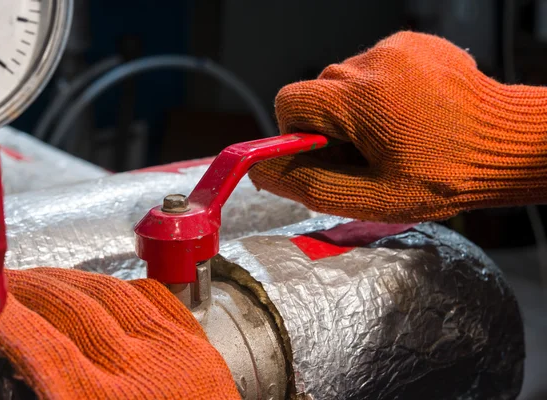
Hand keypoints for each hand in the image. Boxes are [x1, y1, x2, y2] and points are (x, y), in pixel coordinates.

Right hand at [0, 268, 239, 399]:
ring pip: (115, 294)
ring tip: (51, 278)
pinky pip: (158, 298)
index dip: (15, 320)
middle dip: (37, 289)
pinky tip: (109, 287)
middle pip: (78, 312)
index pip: (48, 348)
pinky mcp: (199, 344)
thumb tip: (31, 368)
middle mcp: (144, 372)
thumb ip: (60, 397)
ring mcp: (175, 351)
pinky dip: (126, 288)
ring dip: (76, 280)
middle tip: (12, 282)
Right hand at [249, 31, 546, 222]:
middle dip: (330, 125)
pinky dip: (379, 91)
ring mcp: (395, 48)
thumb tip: (260, 172)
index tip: (322, 153)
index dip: (296, 132)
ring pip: (344, 79)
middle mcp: (373, 62)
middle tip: (366, 153)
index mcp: (359, 99)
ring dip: (355, 109)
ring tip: (392, 133)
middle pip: (318, 91)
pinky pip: (373, 66)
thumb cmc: (447, 176)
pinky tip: (408, 112)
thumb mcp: (373, 197)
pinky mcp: (412, 42)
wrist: (507, 144)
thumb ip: (309, 184)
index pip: (290, 101)